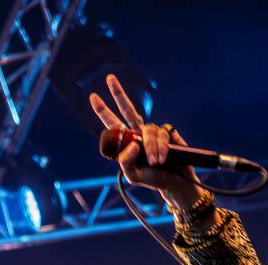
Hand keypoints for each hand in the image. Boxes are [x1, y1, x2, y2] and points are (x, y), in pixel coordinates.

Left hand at [90, 74, 203, 211]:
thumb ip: (125, 162)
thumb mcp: (133, 175)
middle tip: (109, 78)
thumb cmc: (153, 179)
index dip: (103, 111)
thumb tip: (132, 143)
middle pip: (127, 109)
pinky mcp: (167, 132)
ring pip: (147, 131)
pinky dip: (161, 147)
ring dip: (150, 147)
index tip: (93, 96)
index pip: (113, 124)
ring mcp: (152, 132)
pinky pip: (161, 134)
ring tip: (155, 162)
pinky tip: (163, 158)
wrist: (174, 183)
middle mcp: (138, 133)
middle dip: (118, 94)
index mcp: (127, 142)